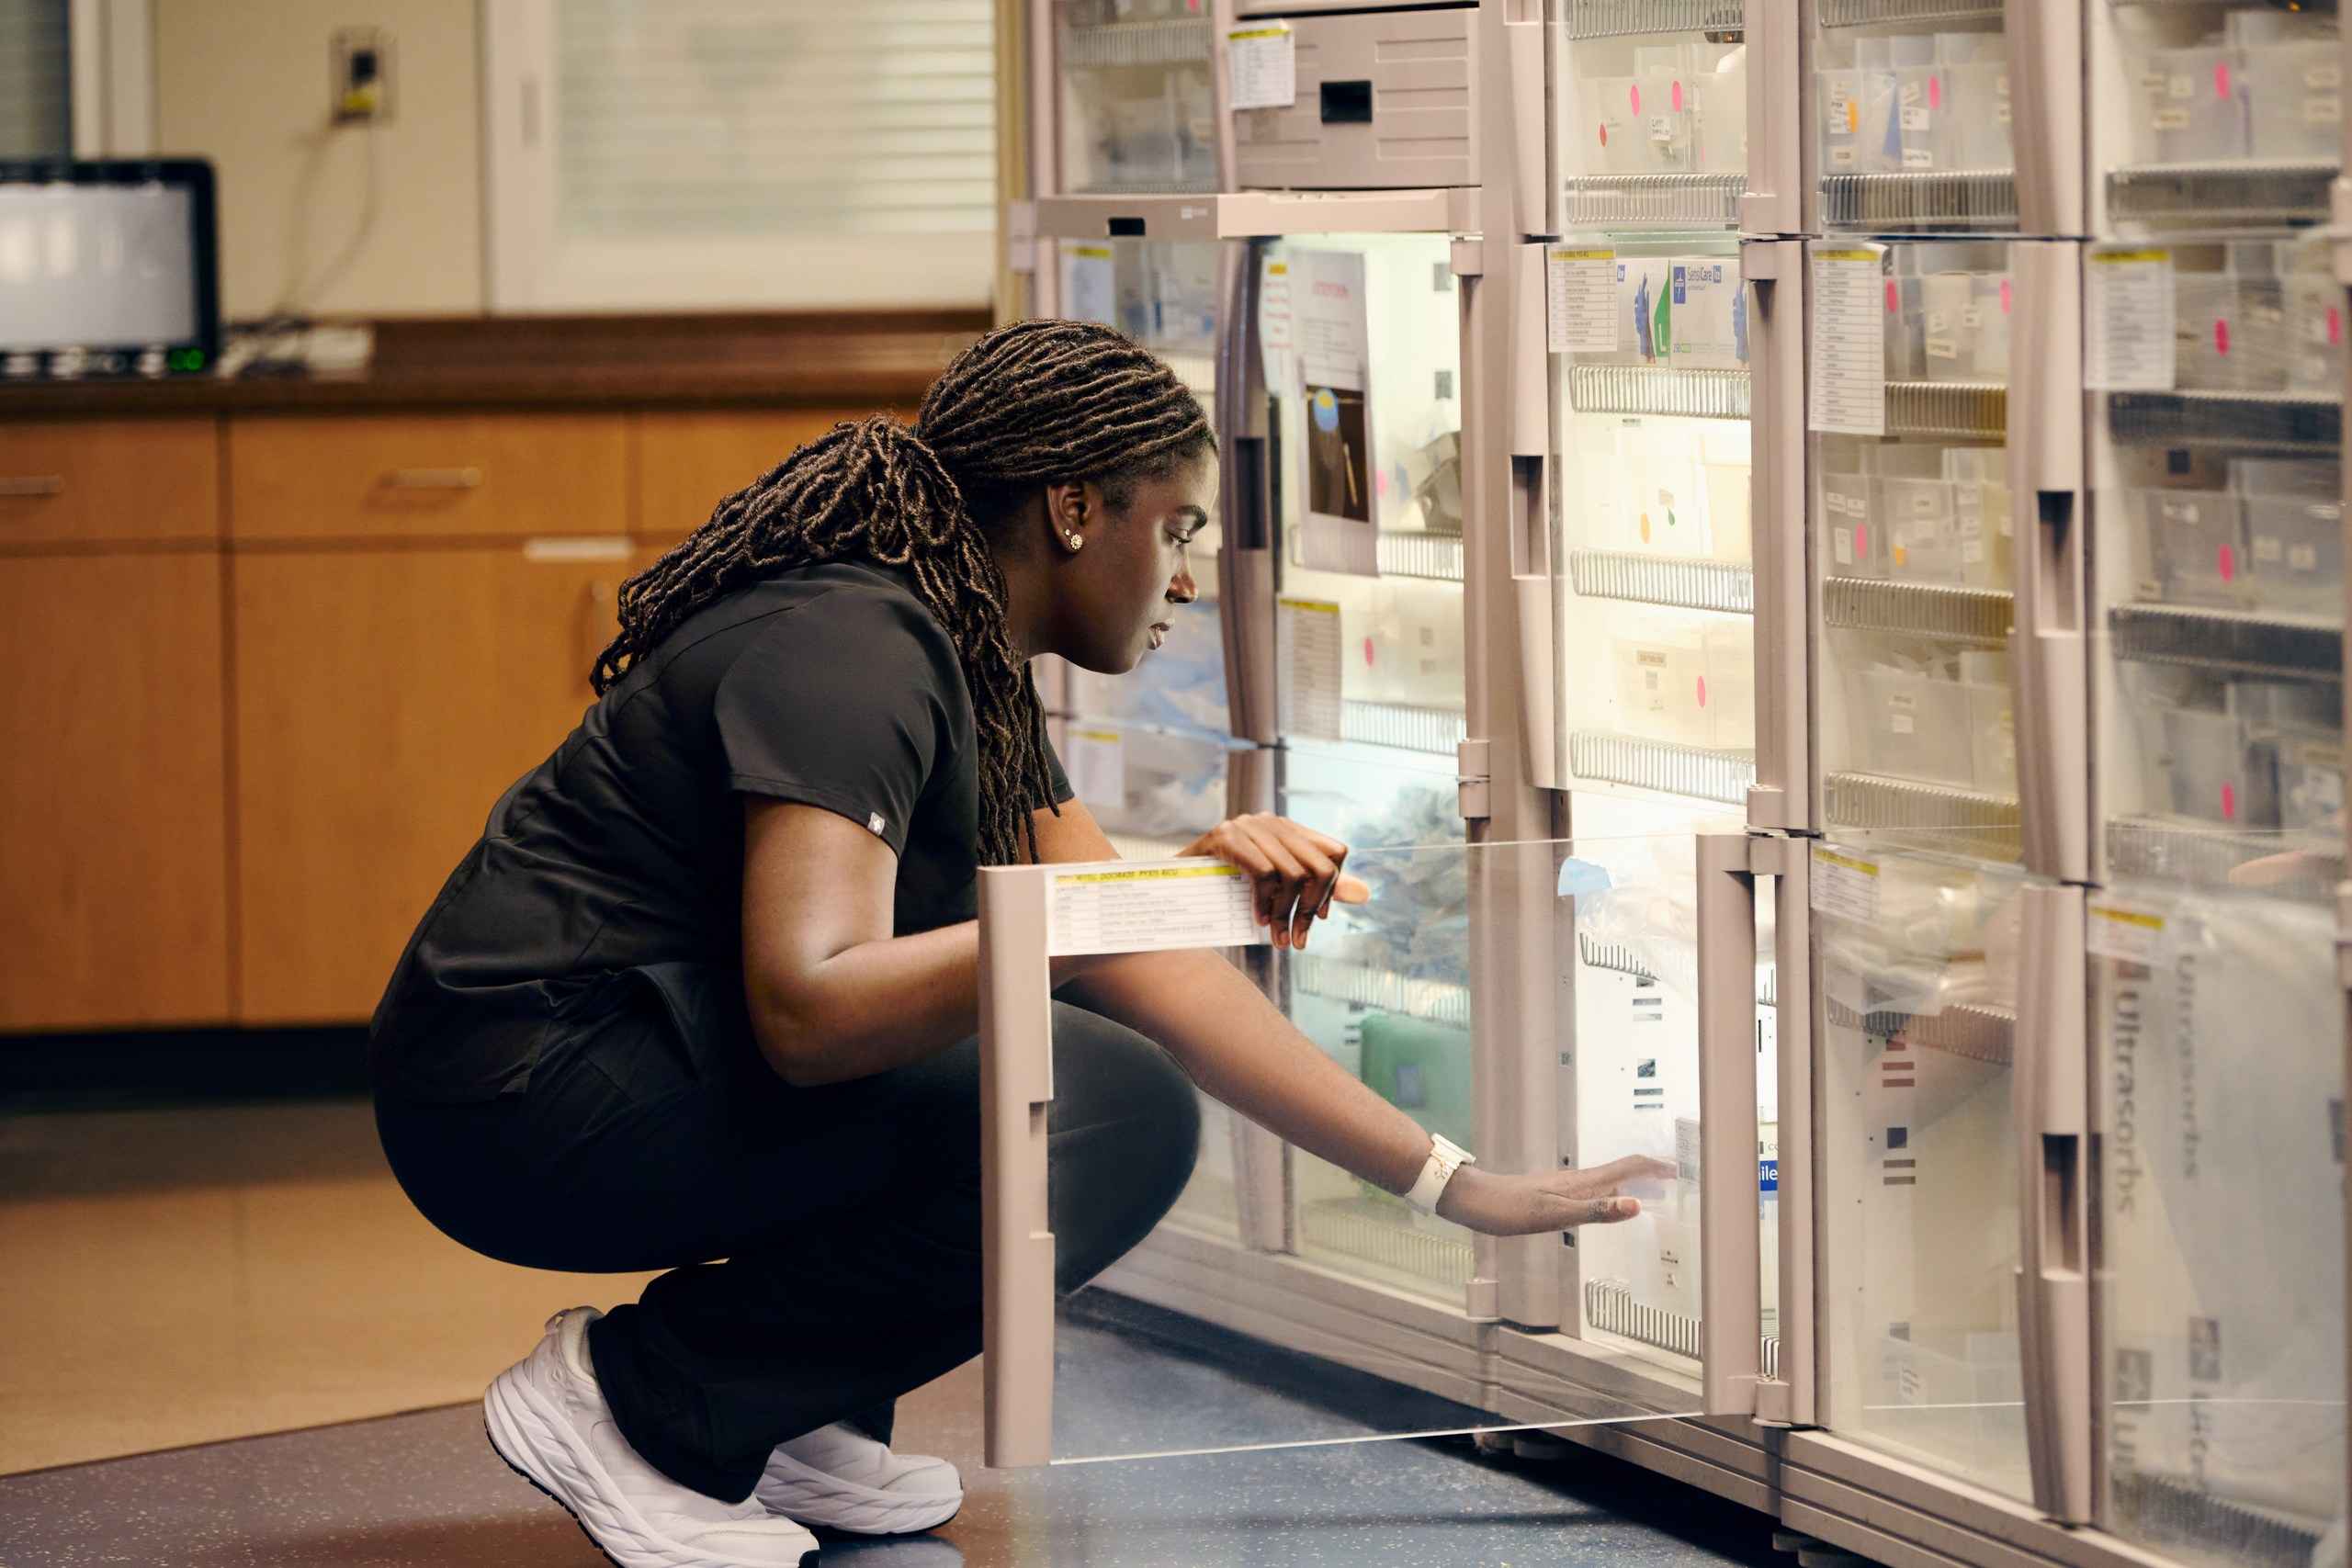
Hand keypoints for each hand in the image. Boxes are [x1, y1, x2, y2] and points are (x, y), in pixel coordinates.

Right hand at [1180, 813, 1370, 950]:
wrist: (1169, 891)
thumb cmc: (1223, 891)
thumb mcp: (1274, 890)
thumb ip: (1318, 889)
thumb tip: (1366, 893)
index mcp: (1286, 829)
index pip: (1335, 853)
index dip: (1331, 890)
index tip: (1315, 920)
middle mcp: (1270, 821)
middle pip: (1320, 866)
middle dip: (1311, 909)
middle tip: (1296, 939)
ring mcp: (1246, 825)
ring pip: (1294, 874)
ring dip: (1285, 914)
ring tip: (1274, 936)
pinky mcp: (1224, 836)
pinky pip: (1264, 872)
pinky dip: (1264, 903)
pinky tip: (1256, 920)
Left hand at [1433, 1156, 1676, 1236]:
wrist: (1472, 1200)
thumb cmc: (1508, 1209)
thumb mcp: (1554, 1216)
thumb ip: (1595, 1211)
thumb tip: (1636, 1204)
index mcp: (1581, 1183)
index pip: (1628, 1167)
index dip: (1656, 1167)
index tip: (1681, 1169)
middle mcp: (1576, 1180)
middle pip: (1622, 1169)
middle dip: (1650, 1170)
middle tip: (1674, 1177)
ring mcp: (1564, 1185)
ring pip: (1607, 1177)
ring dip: (1632, 1179)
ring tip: (1651, 1188)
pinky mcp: (1551, 1193)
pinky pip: (1591, 1188)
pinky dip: (1610, 1190)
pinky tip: (1604, 1201)